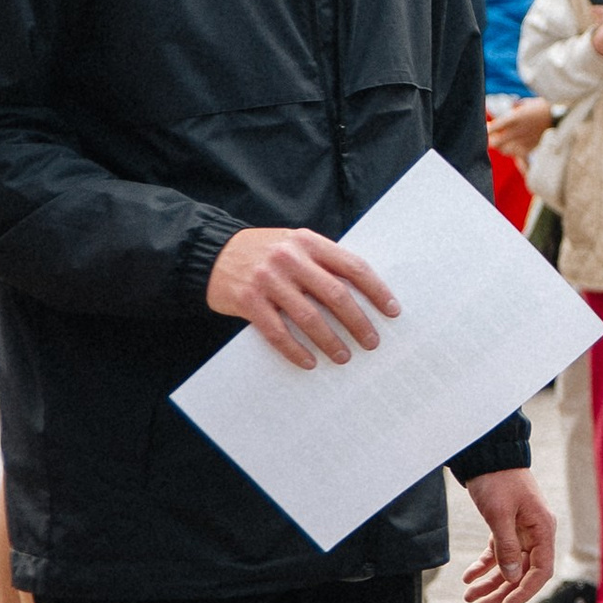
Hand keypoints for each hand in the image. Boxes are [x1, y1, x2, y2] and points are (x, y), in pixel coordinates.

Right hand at [208, 226, 398, 371]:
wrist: (210, 253)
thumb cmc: (263, 253)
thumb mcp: (294, 245)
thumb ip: (322, 262)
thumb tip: (363, 294)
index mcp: (308, 241)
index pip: (352, 266)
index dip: (376, 290)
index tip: (392, 311)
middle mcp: (289, 258)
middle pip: (335, 294)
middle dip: (358, 322)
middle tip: (372, 342)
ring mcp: (268, 279)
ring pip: (309, 317)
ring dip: (331, 341)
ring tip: (344, 356)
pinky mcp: (248, 300)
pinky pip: (278, 333)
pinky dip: (296, 350)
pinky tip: (309, 361)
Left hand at [463, 469, 556, 602]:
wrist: (487, 453)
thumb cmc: (497, 480)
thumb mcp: (499, 515)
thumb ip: (507, 548)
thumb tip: (513, 578)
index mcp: (543, 530)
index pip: (541, 572)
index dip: (524, 592)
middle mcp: (536, 534)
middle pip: (522, 573)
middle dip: (501, 593)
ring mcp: (522, 531)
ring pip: (509, 566)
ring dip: (490, 583)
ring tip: (469, 597)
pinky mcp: (507, 527)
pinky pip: (498, 553)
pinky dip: (484, 566)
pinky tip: (468, 577)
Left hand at [491, 97, 554, 161]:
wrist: (561, 118)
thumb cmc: (543, 108)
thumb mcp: (527, 103)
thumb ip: (515, 108)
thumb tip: (507, 110)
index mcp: (514, 118)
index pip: (492, 128)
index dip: (486, 129)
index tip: (485, 127)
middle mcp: (517, 131)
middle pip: (495, 142)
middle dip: (490, 141)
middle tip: (490, 137)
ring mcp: (523, 142)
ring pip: (503, 150)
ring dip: (500, 146)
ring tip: (502, 141)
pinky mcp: (529, 149)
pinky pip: (515, 154)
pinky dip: (512, 150)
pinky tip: (513, 145)